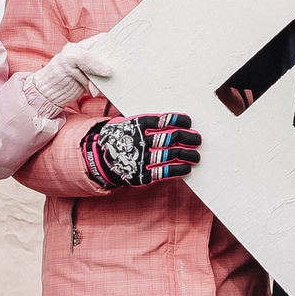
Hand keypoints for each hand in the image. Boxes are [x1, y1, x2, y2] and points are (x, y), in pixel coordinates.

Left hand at [25, 35, 113, 114]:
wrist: (49, 94)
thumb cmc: (55, 72)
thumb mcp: (70, 58)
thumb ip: (89, 60)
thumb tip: (107, 70)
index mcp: (87, 46)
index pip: (105, 40)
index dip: (115, 43)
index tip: (124, 49)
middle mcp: (92, 58)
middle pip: (111, 57)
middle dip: (115, 63)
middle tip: (118, 68)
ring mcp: (94, 71)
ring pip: (111, 72)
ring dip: (110, 78)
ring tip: (101, 82)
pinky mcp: (95, 84)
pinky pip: (106, 85)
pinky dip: (106, 88)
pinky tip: (99, 89)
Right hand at [83, 113, 201, 189]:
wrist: (97, 160)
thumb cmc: (118, 139)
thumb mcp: (125, 123)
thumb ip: (144, 122)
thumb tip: (170, 120)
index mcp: (136, 125)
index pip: (163, 121)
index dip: (179, 121)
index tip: (189, 123)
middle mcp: (139, 141)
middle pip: (171, 138)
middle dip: (189, 138)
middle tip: (198, 139)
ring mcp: (140, 159)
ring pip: (171, 155)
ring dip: (188, 155)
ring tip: (196, 156)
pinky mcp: (141, 175)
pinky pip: (164, 172)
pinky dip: (178, 170)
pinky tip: (186, 168)